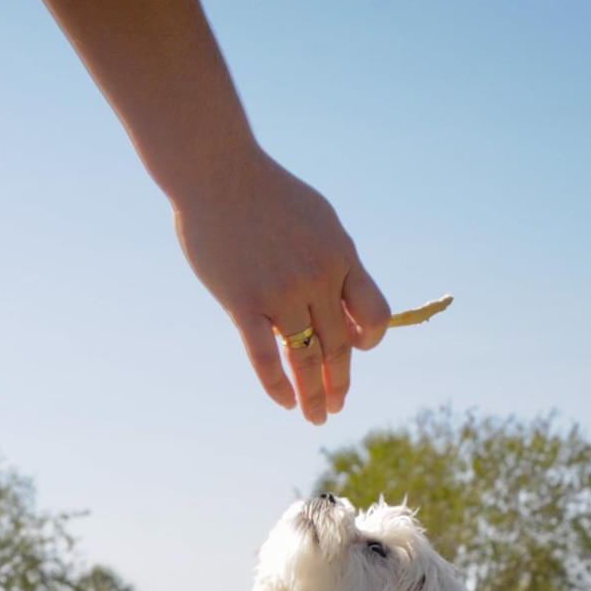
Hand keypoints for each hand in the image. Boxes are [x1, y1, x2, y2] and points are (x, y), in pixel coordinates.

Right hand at [172, 152, 390, 422]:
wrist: (217, 173)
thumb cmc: (266, 194)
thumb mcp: (318, 219)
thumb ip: (333, 258)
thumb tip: (344, 295)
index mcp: (341, 256)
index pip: (373, 315)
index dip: (369, 340)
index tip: (355, 351)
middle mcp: (316, 278)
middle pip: (338, 344)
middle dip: (339, 381)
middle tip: (336, 407)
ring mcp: (279, 292)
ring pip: (304, 358)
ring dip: (313, 394)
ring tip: (316, 417)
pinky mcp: (242, 302)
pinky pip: (264, 356)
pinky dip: (276, 384)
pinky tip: (283, 402)